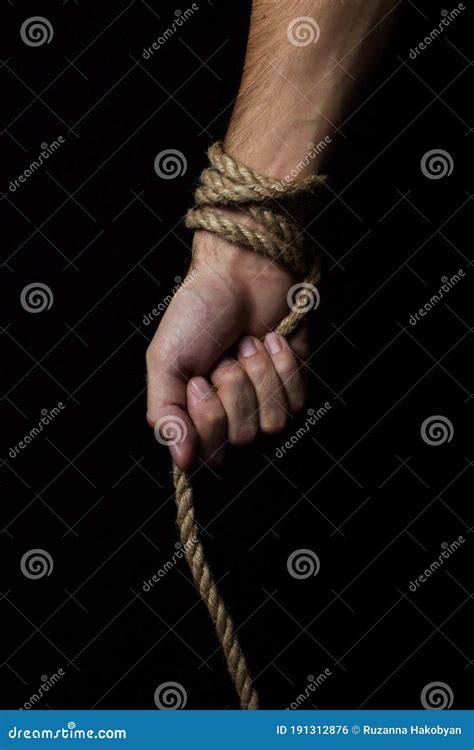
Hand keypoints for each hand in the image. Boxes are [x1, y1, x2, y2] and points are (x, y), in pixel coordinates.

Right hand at [146, 229, 309, 469]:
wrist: (239, 274)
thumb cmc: (198, 314)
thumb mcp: (166, 362)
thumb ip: (165, 414)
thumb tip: (181, 462)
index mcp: (197, 415)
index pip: (210, 455)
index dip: (208, 419)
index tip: (198, 381)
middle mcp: (232, 415)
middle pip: (242, 438)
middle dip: (233, 388)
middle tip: (223, 355)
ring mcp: (265, 401)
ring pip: (272, 423)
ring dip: (258, 375)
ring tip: (246, 344)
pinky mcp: (295, 384)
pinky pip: (296, 400)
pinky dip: (282, 365)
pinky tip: (270, 340)